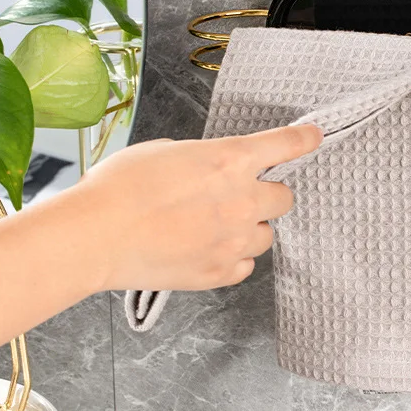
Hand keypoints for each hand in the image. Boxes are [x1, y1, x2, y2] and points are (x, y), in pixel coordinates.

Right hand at [73, 125, 322, 292]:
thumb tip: (211, 171)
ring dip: (249, 230)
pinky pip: (245, 265)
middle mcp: (243, 199)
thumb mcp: (165, 152)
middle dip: (267, 196)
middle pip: (285, 198)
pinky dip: (232, 258)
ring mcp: (235, 239)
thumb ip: (202, 160)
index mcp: (230, 160)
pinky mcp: (222, 273)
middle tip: (242, 198)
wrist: (96, 236)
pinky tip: (206, 251)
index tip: (314, 137)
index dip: (304, 139)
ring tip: (214, 229)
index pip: (285, 145)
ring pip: (266, 235)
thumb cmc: (120, 188)